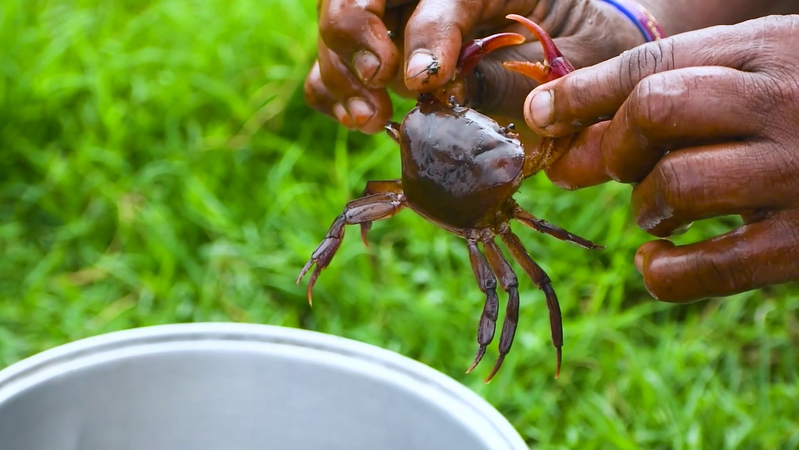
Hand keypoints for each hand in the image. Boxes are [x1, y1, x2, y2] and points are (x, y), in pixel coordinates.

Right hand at [304, 0, 646, 133]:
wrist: (591, 46)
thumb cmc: (592, 49)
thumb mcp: (575, 62)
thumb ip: (516, 77)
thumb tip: (445, 94)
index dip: (425, 35)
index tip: (424, 82)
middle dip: (355, 36)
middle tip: (377, 86)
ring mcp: (406, 15)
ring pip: (341, 21)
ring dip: (339, 71)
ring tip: (368, 118)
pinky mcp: (387, 49)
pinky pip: (337, 60)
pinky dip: (331, 89)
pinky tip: (358, 118)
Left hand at [522, 15, 798, 301]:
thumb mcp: (761, 70)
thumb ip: (678, 92)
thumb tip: (566, 142)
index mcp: (770, 49)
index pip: (652, 63)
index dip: (582, 92)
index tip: (540, 114)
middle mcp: (786, 103)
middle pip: (654, 111)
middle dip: (613, 144)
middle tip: (616, 164)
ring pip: (676, 185)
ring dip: (645, 204)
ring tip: (658, 207)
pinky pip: (711, 267)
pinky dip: (665, 271)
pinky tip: (657, 261)